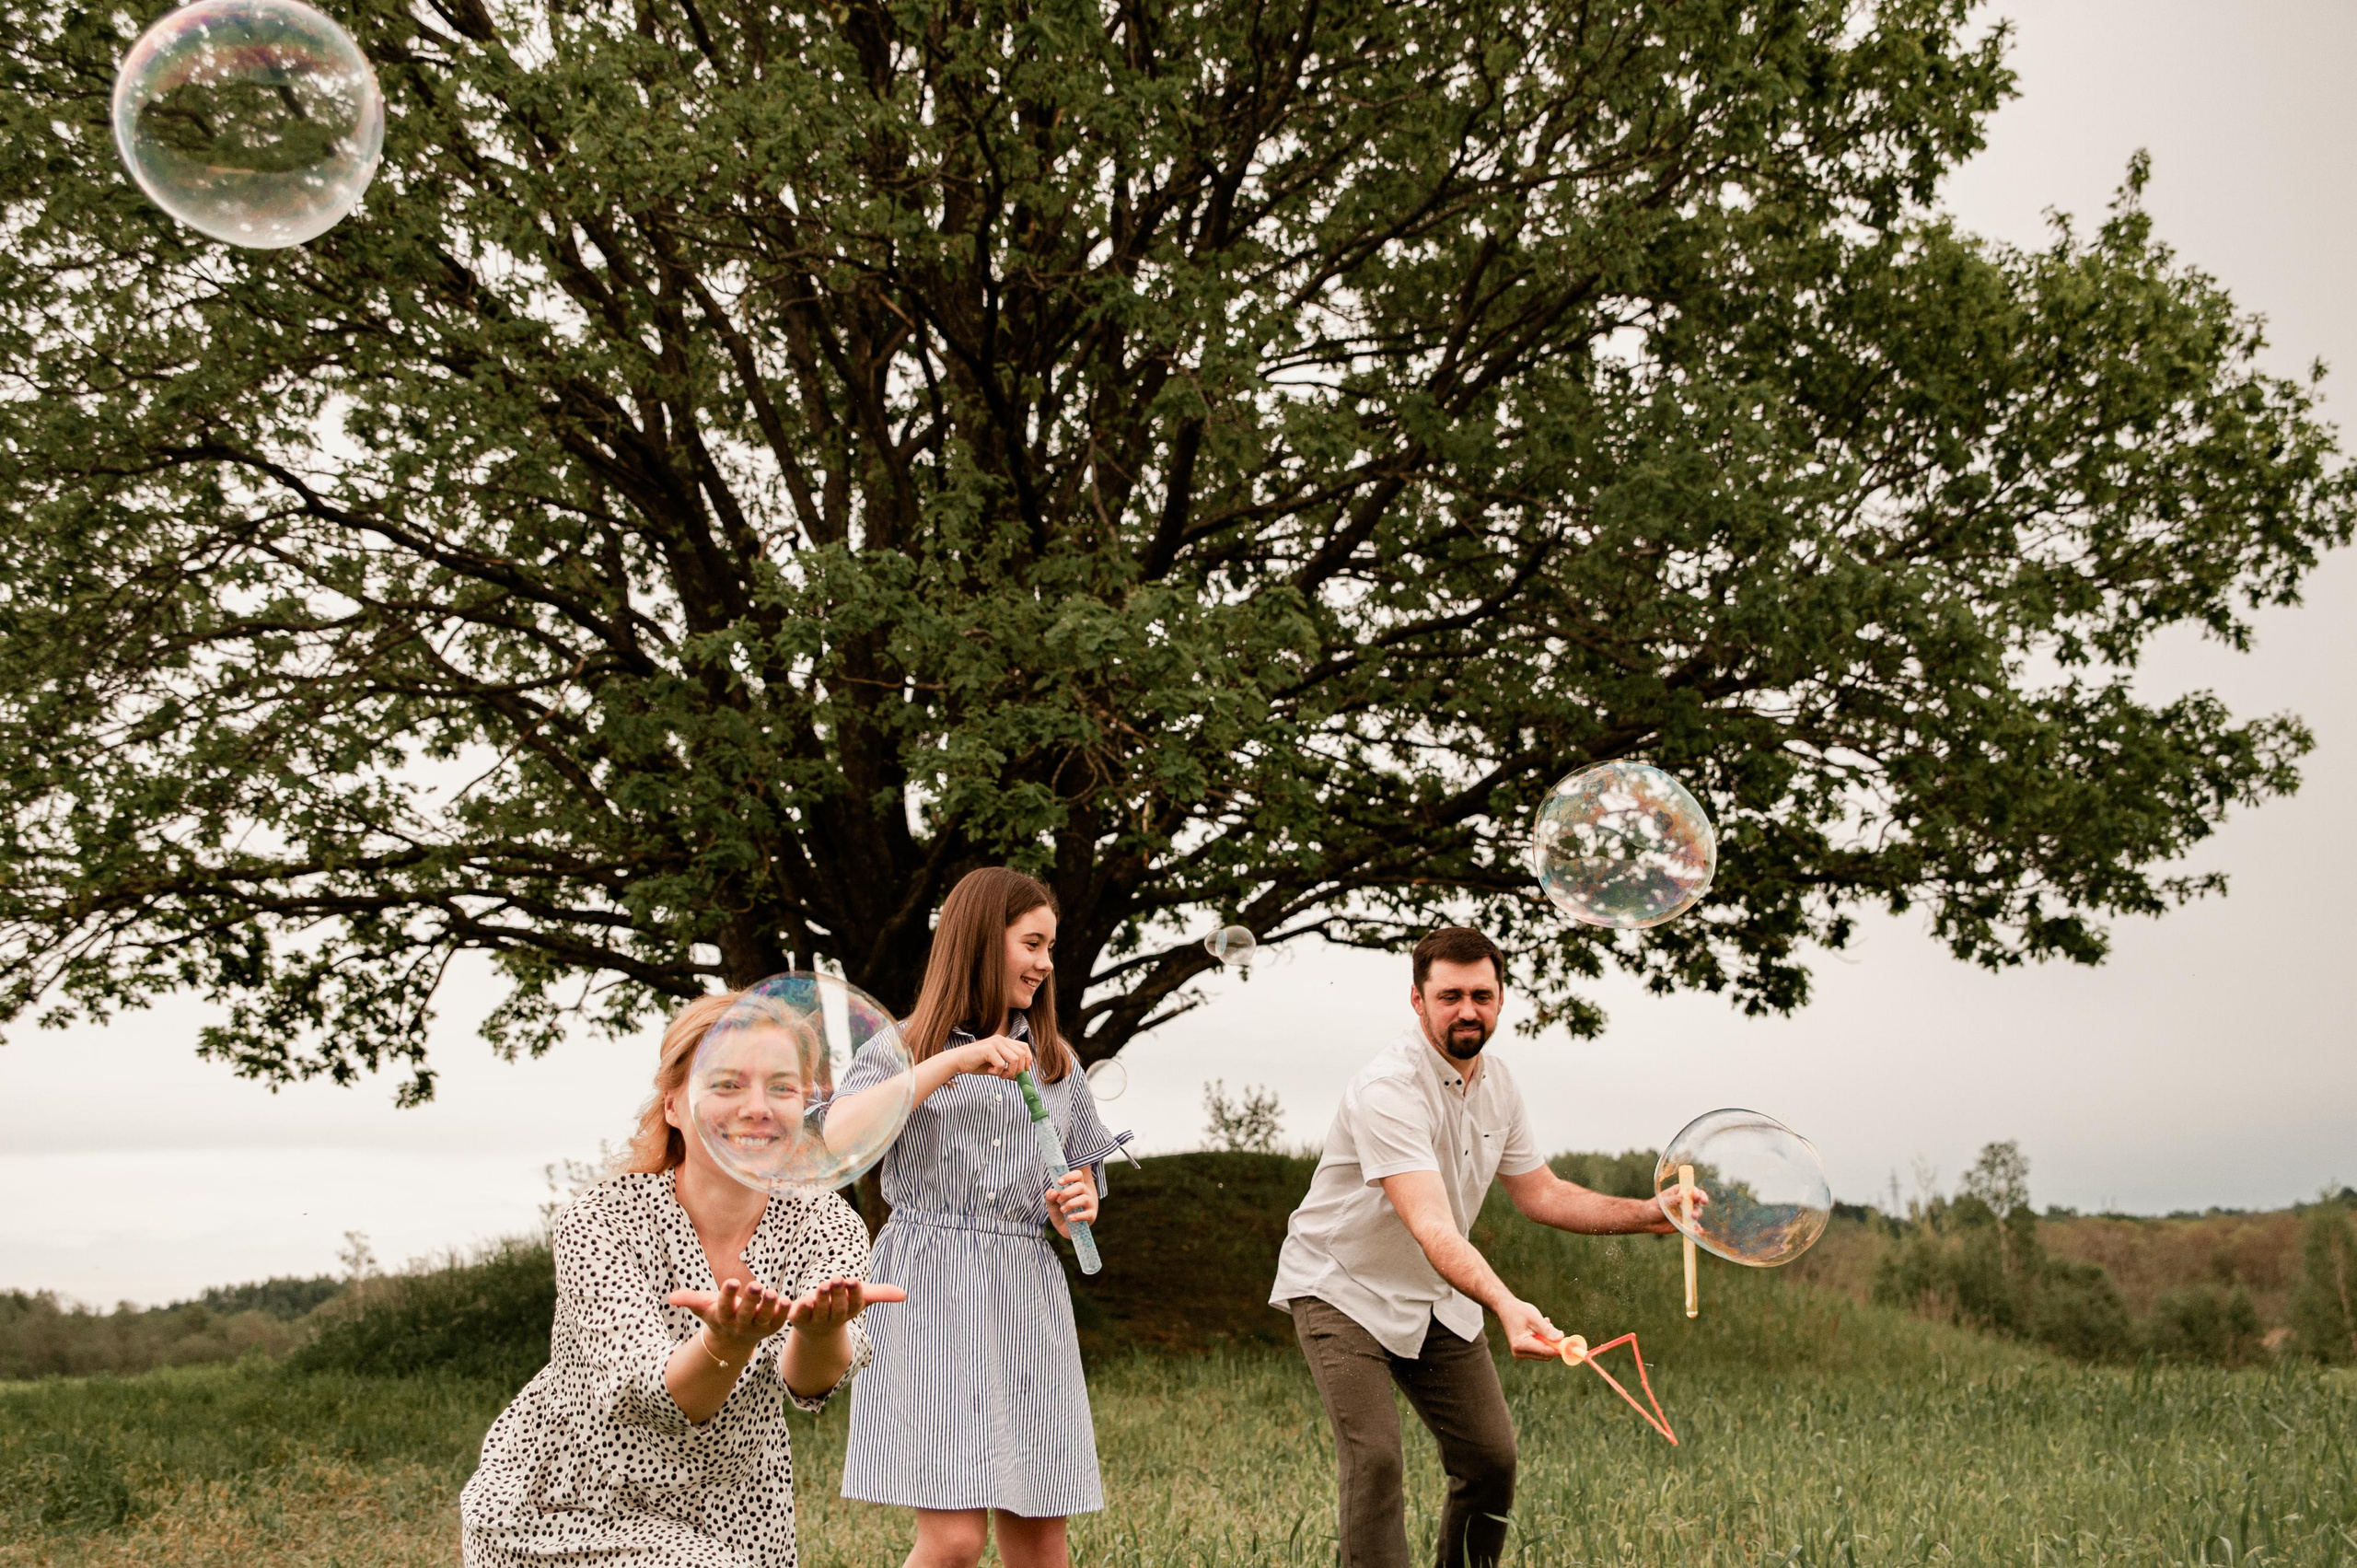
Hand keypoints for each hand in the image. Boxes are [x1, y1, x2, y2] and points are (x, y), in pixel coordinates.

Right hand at [666, 1278, 789, 1363]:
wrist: (732, 1339)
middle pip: (745, 1313)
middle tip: (756, 1284)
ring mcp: (756, 1328)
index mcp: (722, 1317)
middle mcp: (739, 1324)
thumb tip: (670, 1298)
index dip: (728, 1294)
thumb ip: (689, 1300)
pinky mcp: (771, 1328)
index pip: (724, 1306)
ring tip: (772, 1292)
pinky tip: (788, 1301)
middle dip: (750, 1299)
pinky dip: (783, 1313)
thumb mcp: (703, 1307)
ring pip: (763, 1318)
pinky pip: (779, 1321)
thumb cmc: (717, 1314)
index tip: (732, 1281)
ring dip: (769, 1306)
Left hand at [784, 1277, 906, 1336]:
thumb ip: (881, 1294)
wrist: (817, 1327)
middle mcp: (832, 1318)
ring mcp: (814, 1320)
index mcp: (849, 1311)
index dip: (854, 1293)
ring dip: (820, 1300)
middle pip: (837, 1309)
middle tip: (838, 1279)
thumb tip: (905, 1295)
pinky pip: (796, 1316)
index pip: (855, 1304)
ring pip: (818, 1312)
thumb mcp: (862, 1297)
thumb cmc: (843, 1304)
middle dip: (838, 1295)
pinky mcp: (797, 1318)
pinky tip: (797, 1301)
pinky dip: (797, 1309)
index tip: (853, 1280)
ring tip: (823, 1285)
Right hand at [957, 1033, 1033, 1078]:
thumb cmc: (976, 1064)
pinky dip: (998, 1072)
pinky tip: (989, 1071)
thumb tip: (1021, 1078)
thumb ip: (1008, 1069)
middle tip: (1007, 1076)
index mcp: (1004, 1041)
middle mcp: (1001, 1039)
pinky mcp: (988, 1049)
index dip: (1028, 1060)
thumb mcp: (995, 1067)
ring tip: (999, 1075)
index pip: (1025, 1047)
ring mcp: (995, 1043)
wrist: (958, 1061)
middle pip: (1022, 1054)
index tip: (1024, 1072)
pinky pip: (1002, 1064)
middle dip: (1018, 1069)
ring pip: (1015, 1059)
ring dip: (1009, 1072)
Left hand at [1044, 1168, 1097, 1235]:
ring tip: (1062, 1209)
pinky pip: (1088, 1214)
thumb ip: (1050, 1197)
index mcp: (1077, 1187)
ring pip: (1084, 1199)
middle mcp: (1085, 1193)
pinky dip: (1077, 1216)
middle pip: (1080, 1186)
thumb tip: (1053, 1192)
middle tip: (1059, 1200)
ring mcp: (1090, 1204)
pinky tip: (1069, 1218)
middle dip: (1067, 1192)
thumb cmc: (1061, 1212)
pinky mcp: (1091, 1215)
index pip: (1078, 1175)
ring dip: (1071, 1204)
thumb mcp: (1052, 1204)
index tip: (1059, 1182)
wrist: (1066, 1228)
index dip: (1069, 1176)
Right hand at [1497, 1297, 1562, 1360]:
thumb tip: (1561, 1338)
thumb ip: (1547, 1330)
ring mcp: (1521, 1353)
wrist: (1506, 1308)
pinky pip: (1540, 1349)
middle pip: (1546, 1354)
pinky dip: (1543, 1340)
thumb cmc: (1519, 1311)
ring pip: (1544, 1352)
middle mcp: (1520, 1352)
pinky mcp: (1523, 1351)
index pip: (1545, 1351)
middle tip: (1554, 1329)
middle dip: (1553, 1343)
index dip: (1559, 1349)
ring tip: (1543, 1325)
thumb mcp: (1534, 1318)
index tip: (1570, 1345)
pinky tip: (1539, 1328)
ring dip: (1548, 1340)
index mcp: (1521, 1344)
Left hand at [1636, 1185, 1710, 1234]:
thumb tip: (1681, 1196)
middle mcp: (1685, 1201)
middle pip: (1698, 1200)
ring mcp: (1686, 1212)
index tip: (1697, 1196)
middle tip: (1702, 1202)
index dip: (1697, 1191)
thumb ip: (1672, 1200)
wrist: (1648, 1221)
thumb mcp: (1662, 1202)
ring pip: (1697, 1211)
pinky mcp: (1685, 1223)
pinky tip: (1699, 1231)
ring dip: (1697, 1213)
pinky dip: (1697, 1228)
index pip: (1692, 1190)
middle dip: (1702, 1200)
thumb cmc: (1654, 1207)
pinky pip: (1693, 1225)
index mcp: (1680, 1192)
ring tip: (1693, 1216)